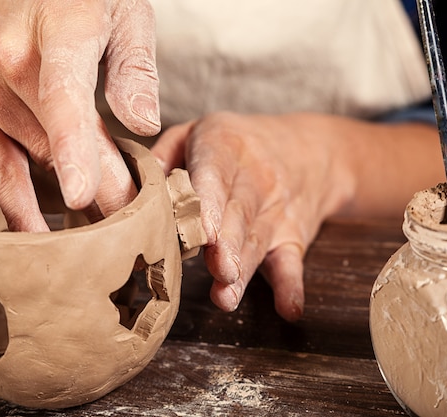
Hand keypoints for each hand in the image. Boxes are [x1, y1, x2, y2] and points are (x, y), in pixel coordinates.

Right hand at [0, 0, 159, 230]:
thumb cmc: (79, 0)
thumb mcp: (124, 11)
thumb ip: (135, 66)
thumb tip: (142, 124)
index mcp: (57, 28)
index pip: (64, 95)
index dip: (74, 148)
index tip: (82, 194)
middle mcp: (8, 59)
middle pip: (57, 144)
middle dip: (99, 193)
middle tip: (130, 233)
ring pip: (34, 160)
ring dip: (68, 200)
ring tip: (100, 239)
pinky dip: (15, 202)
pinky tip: (34, 233)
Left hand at [152, 112, 355, 321]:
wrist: (310, 151)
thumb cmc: (236, 144)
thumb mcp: (199, 130)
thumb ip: (165, 153)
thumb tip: (136, 186)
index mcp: (226, 147)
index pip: (216, 174)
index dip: (210, 202)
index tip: (204, 230)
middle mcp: (256, 179)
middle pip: (239, 215)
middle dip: (228, 245)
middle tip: (218, 270)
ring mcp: (276, 211)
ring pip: (257, 242)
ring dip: (244, 270)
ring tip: (227, 296)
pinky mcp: (291, 237)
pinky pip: (291, 262)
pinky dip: (291, 287)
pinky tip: (289, 309)